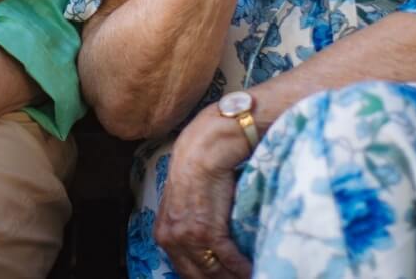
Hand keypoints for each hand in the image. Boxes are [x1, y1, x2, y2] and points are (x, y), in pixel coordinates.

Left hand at [155, 109, 254, 276]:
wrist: (204, 149)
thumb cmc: (196, 168)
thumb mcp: (181, 201)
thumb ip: (186, 224)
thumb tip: (201, 243)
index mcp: (163, 234)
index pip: (184, 270)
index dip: (204, 278)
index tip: (219, 278)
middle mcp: (172, 239)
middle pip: (199, 276)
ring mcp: (189, 238)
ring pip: (214, 272)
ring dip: (233, 276)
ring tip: (250, 276)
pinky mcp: (209, 232)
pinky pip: (228, 260)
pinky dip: (242, 268)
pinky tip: (252, 270)